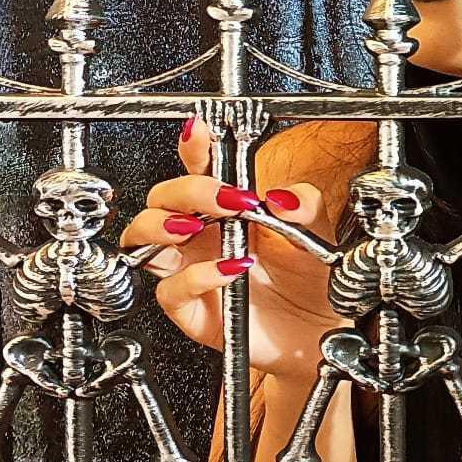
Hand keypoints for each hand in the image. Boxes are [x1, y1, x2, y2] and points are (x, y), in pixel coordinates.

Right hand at [118, 118, 344, 382]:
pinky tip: (230, 268)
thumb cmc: (311, 277)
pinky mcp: (191, 308)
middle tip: (224, 198)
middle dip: (186, 190)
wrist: (319, 328)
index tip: (198, 133)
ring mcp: (190, 268)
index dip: (193, 148)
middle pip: (161, 198)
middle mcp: (201, 235)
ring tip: (201, 226)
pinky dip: (196, 276)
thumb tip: (282, 194)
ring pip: (142, 239)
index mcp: (226, 208)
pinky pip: (170, 289)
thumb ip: (304, 205)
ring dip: (163, 225)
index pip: (198, 170)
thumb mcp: (317, 231)